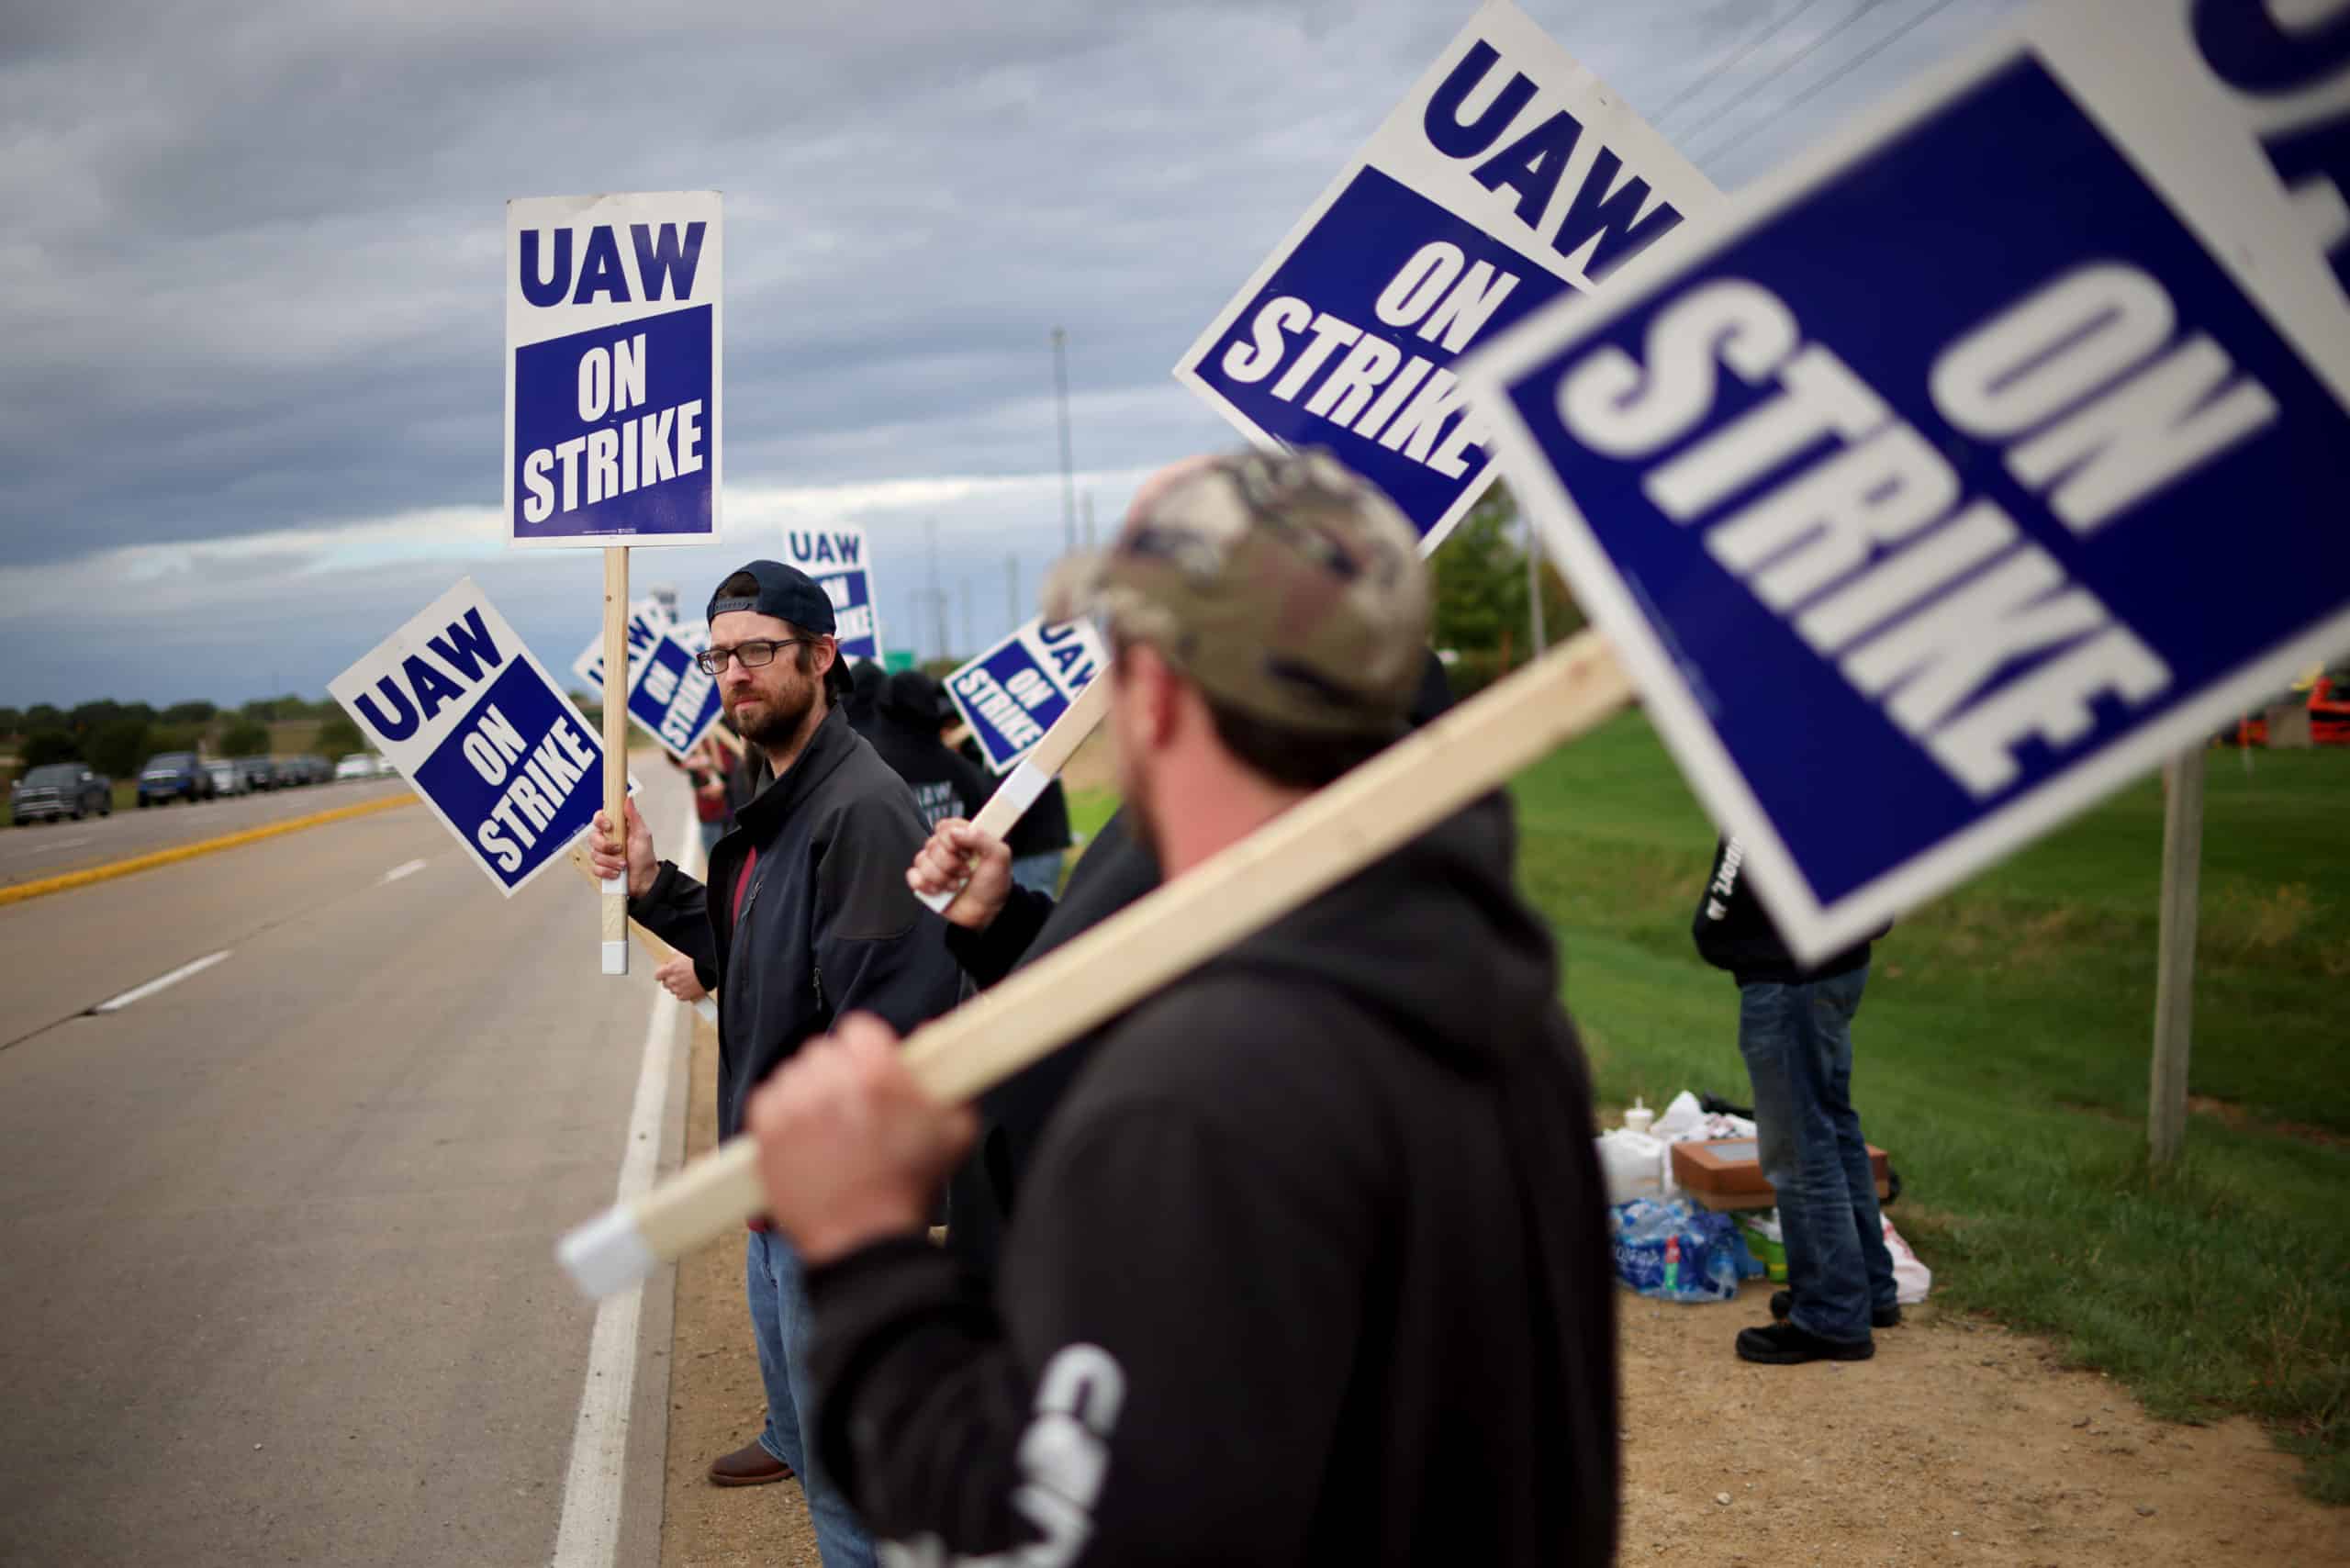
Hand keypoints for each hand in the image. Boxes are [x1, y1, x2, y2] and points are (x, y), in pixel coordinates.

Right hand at [590, 798, 655, 898]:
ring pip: (595, 854)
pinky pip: (595, 869)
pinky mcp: (601, 868)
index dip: (600, 821)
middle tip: (620, 849)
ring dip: (611, 861)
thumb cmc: (644, 856)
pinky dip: (607, 872)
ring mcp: (603, 854)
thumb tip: (628, 798)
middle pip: (593, 837)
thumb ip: (633, 816)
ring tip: (623, 864)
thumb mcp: (642, 834)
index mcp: (616, 829)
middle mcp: (607, 840)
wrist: (645, 878)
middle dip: (607, 846)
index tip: (609, 827)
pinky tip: (617, 873)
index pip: (598, 818)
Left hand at [654, 953, 707, 1002]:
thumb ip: (673, 960)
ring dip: (677, 986)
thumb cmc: (698, 963)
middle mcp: (672, 981)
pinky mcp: (684, 996)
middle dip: (670, 980)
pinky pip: (680, 996)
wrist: (709, 972)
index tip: (666, 973)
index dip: (662, 974)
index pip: (657, 976)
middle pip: (665, 983)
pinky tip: (689, 987)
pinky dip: (683, 993)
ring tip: (686, 981)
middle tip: (679, 976)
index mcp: (670, 970)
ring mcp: (678, 989)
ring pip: (673, 990)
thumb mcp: (682, 955)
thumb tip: (670, 961)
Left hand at [744, 1015, 974, 1265]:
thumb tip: (935, 1042)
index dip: (870, 1049)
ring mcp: (793, 1105)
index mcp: (877, 1072)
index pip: (860, 1028)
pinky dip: (782, 1111)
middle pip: (825, 1050)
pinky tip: (802, 1135)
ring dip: (810, 1090)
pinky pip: (767, 1097)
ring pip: (795, 1073)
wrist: (864, 1240)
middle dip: (840, 1071)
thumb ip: (950, 1082)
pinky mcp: (765, 1132)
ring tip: (828, 1125)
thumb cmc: (909, 1187)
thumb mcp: (954, 1130)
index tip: (874, 1069)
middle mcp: (830, 1080)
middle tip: (854, 1103)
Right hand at [905, 818, 1012, 929]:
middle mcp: (947, 849)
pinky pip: (913, 876)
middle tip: (965, 873)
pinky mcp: (926, 882)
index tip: (965, 852)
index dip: (950, 839)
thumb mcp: (999, 856)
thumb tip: (955, 832)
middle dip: (949, 863)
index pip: (945, 826)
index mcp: (963, 838)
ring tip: (956, 885)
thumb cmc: (995, 884)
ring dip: (940, 877)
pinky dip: (924, 884)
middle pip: (932, 844)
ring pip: (921, 860)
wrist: (988, 913)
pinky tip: (939, 890)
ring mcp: (935, 866)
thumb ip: (982, 837)